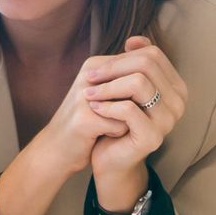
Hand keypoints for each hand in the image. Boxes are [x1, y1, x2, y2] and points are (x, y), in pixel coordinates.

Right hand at [19, 54, 134, 181]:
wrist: (57, 149)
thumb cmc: (87, 121)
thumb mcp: (106, 94)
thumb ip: (127, 78)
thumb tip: (158, 69)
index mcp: (95, 65)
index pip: (139, 65)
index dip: (143, 90)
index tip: (129, 104)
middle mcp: (89, 75)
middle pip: (138, 83)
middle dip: (138, 104)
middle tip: (123, 115)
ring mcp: (85, 96)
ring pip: (132, 106)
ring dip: (128, 119)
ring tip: (110, 123)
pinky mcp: (84, 119)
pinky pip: (122, 125)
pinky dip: (118, 133)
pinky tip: (102, 135)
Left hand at [83, 35, 186, 205]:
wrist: (109, 157)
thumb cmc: (116, 119)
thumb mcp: (124, 87)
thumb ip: (133, 64)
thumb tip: (135, 40)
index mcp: (176, 87)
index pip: (153, 54)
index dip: (122, 57)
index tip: (98, 67)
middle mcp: (179, 102)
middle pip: (146, 64)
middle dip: (112, 68)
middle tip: (89, 78)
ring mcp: (169, 121)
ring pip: (138, 83)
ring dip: (108, 86)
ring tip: (90, 94)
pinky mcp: (153, 137)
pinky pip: (128, 109)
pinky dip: (107, 105)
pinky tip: (95, 108)